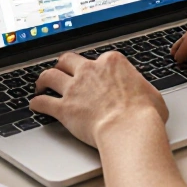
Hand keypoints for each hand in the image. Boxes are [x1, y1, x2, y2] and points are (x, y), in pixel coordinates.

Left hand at [30, 51, 167, 148]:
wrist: (129, 128)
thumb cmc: (144, 114)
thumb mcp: (152, 94)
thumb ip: (142, 90)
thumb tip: (146, 96)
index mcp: (112, 63)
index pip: (98, 58)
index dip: (94, 67)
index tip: (93, 73)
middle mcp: (90, 71)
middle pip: (68, 60)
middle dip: (63, 64)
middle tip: (61, 69)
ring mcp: (75, 88)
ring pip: (51, 76)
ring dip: (43, 79)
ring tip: (41, 83)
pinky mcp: (64, 108)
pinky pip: (43, 102)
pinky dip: (37, 103)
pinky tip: (35, 105)